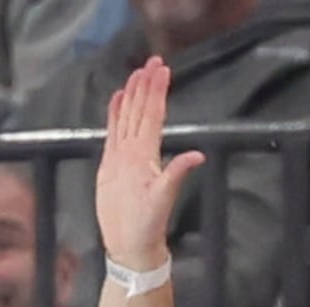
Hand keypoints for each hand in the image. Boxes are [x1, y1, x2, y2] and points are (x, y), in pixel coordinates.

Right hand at [94, 58, 202, 272]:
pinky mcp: (110, 165)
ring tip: (135, 74)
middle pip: (141, 112)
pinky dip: (114, 116)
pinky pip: (113, 134)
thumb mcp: (163, 198)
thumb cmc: (148, 223)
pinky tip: (116, 100)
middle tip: (151, 61)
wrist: (130, 242)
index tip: (161, 71)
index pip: (153, 116)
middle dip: (146, 87)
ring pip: (127, 119)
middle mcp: (137, 151)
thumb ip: (177, 174)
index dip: (156, 93)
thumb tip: (198, 155)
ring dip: (132, 96)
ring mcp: (123, 157)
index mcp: (148, 154)